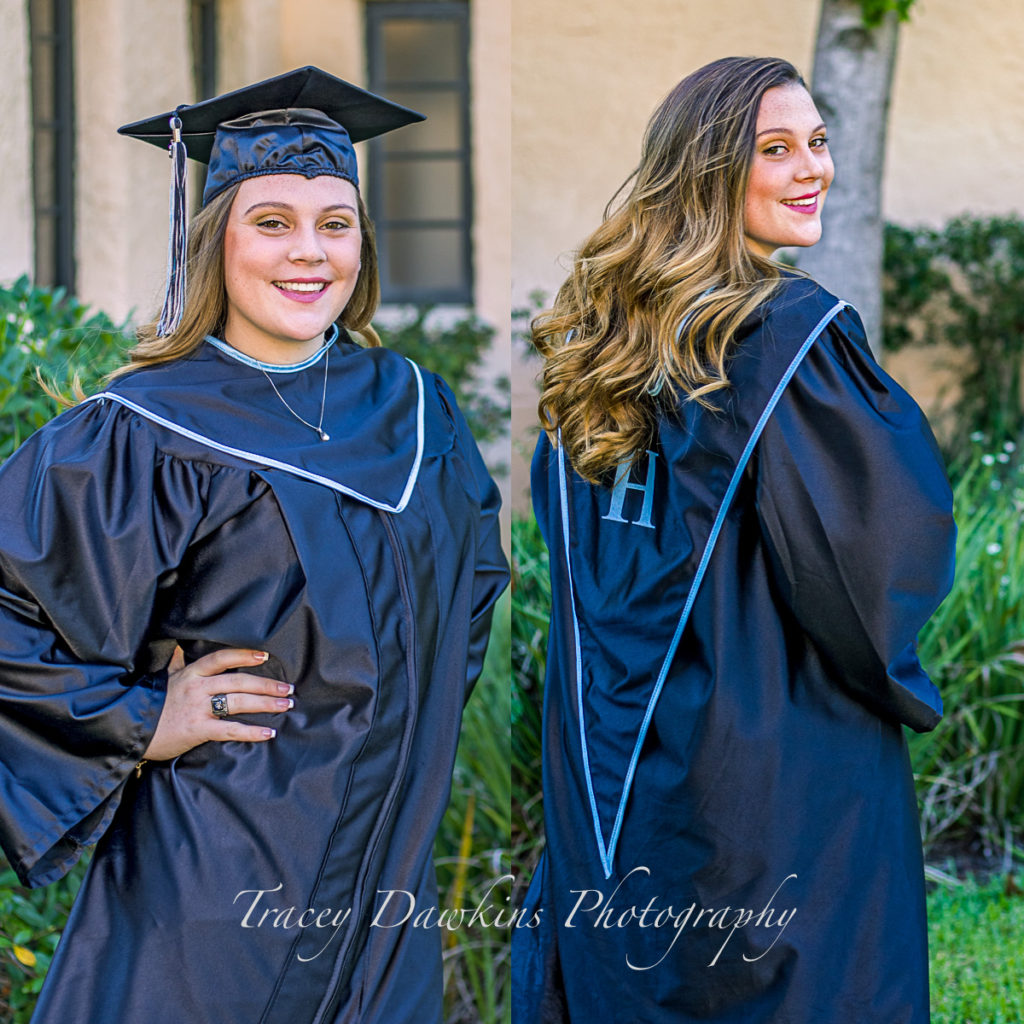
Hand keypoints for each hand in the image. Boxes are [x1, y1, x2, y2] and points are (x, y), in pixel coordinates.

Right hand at [143, 646, 293, 760]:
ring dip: (266, 704)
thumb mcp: (163, 679)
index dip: (244, 654)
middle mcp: (196, 687)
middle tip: (288, 689)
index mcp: (190, 673)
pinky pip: (230, 730)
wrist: (129, 730)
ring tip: (286, 706)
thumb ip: (174, 663)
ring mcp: (197, 708)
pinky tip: (268, 733)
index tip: (265, 655)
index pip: (221, 658)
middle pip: (238, 681)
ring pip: (239, 702)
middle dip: (267, 684)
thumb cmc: (149, 705)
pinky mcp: (197, 730)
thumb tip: (175, 646)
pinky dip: (252, 732)